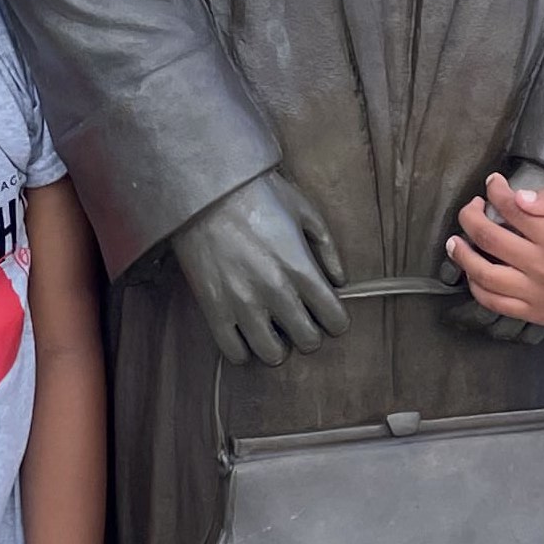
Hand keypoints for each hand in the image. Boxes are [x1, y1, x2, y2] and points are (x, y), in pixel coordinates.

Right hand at [169, 171, 349, 364]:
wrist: (204, 189)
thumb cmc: (257, 194)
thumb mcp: (304, 211)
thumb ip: (327, 249)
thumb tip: (340, 281)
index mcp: (300, 268)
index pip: (335, 320)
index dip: (336, 319)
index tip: (328, 313)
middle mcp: (275, 292)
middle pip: (308, 341)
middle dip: (309, 332)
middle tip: (300, 319)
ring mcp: (242, 303)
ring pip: (273, 355)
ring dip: (278, 345)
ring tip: (273, 328)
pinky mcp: (214, 309)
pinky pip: (234, 352)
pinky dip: (244, 348)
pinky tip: (246, 331)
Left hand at [448, 156, 543, 340]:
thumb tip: (518, 197)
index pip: (510, 209)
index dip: (495, 191)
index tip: (492, 184)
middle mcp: (542, 267)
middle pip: (488, 238)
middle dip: (471, 216)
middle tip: (471, 207)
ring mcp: (536, 294)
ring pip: (482, 274)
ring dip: (463, 254)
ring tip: (457, 241)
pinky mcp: (536, 313)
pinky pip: (494, 303)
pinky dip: (477, 286)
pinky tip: (474, 273)